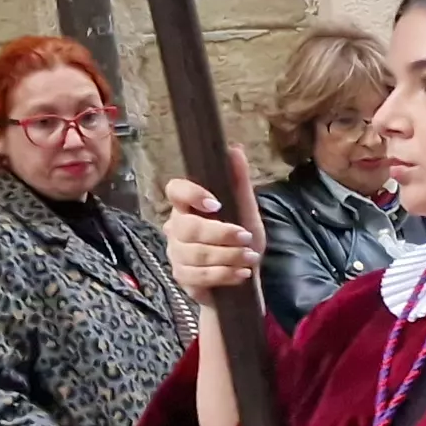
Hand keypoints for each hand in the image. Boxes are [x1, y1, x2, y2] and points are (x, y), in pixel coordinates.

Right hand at [159, 166, 262, 304]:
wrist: (244, 275)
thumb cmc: (241, 238)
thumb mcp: (246, 211)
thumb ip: (239, 183)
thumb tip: (234, 149)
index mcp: (188, 205)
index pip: (175, 190)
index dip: (191, 194)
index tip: (216, 204)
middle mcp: (176, 227)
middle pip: (187, 227)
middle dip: (222, 234)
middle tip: (247, 237)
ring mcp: (175, 252)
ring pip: (196, 253)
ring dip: (229, 256)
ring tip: (250, 257)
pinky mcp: (181, 276)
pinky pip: (199, 275)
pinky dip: (224, 275)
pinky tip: (241, 274)